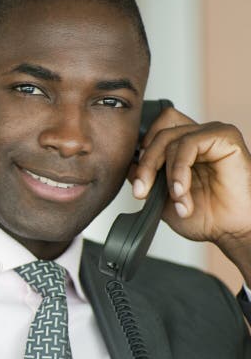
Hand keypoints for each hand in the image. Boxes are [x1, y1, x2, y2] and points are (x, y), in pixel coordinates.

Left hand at [130, 107, 250, 282]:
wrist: (230, 230)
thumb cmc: (204, 215)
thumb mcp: (161, 197)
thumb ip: (144, 177)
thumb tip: (128, 164)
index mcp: (182, 147)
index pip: (155, 128)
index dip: (141, 150)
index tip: (137, 180)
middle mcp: (196, 137)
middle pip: (158, 132)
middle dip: (145, 164)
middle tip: (142, 191)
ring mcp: (210, 134)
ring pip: (169, 138)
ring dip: (165, 172)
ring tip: (175, 198)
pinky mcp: (225, 137)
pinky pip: (189, 143)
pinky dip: (180, 169)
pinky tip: (182, 190)